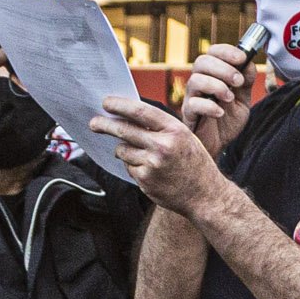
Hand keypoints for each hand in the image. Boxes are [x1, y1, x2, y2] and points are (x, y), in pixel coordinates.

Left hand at [93, 92, 224, 217]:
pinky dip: (133, 165)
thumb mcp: (185, 138)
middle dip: (104, 125)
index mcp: (175, 130)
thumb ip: (160, 127)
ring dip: (124, 149)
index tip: (106, 102)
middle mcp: (163, 146)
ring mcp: (153, 164)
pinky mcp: (145, 180)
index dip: (119, 105)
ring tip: (140, 154)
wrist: (205, 195)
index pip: (140, 112)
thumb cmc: (194, 163)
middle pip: (124, 130)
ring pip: (123, 150)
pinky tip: (149, 170)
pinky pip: (128, 166)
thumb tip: (128, 116)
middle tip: (93, 123)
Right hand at [181, 44, 253, 158]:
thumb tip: (248, 62)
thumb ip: (245, 81)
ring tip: (230, 98)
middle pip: (201, 62)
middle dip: (223, 68)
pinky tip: (220, 113)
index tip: (242, 57)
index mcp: (212, 75)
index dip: (226, 51)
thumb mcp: (243, 99)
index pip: (212, 53)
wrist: (221, 145)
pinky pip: (192, 105)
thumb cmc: (228, 120)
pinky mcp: (188, 116)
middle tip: (238, 81)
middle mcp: (199, 83)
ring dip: (216, 86)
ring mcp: (192, 98)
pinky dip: (209, 106)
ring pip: (195, 80)